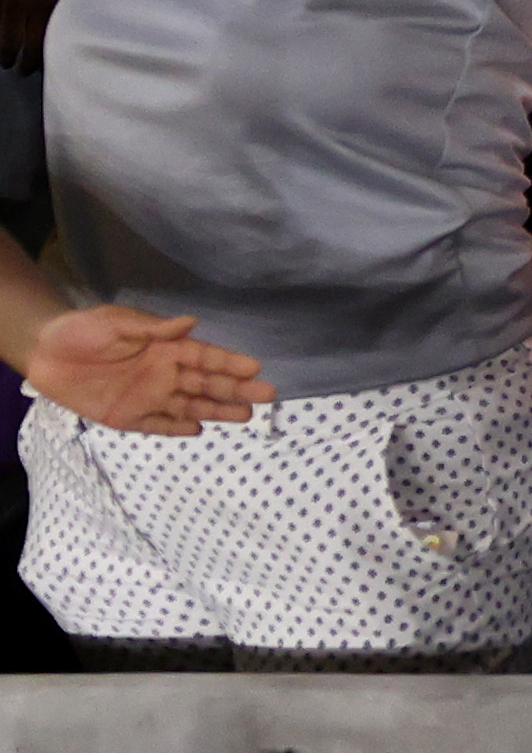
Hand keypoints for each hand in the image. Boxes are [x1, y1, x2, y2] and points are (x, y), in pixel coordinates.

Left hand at [13, 304, 268, 436]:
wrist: (44, 353)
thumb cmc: (82, 331)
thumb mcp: (117, 323)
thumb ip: (153, 328)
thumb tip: (192, 323)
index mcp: (165, 348)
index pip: (205, 357)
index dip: (230, 363)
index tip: (256, 369)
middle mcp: (162, 373)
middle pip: (205, 384)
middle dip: (236, 390)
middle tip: (266, 397)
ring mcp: (146, 396)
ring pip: (189, 405)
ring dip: (216, 410)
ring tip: (244, 417)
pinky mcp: (126, 417)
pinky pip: (157, 424)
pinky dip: (176, 428)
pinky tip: (198, 429)